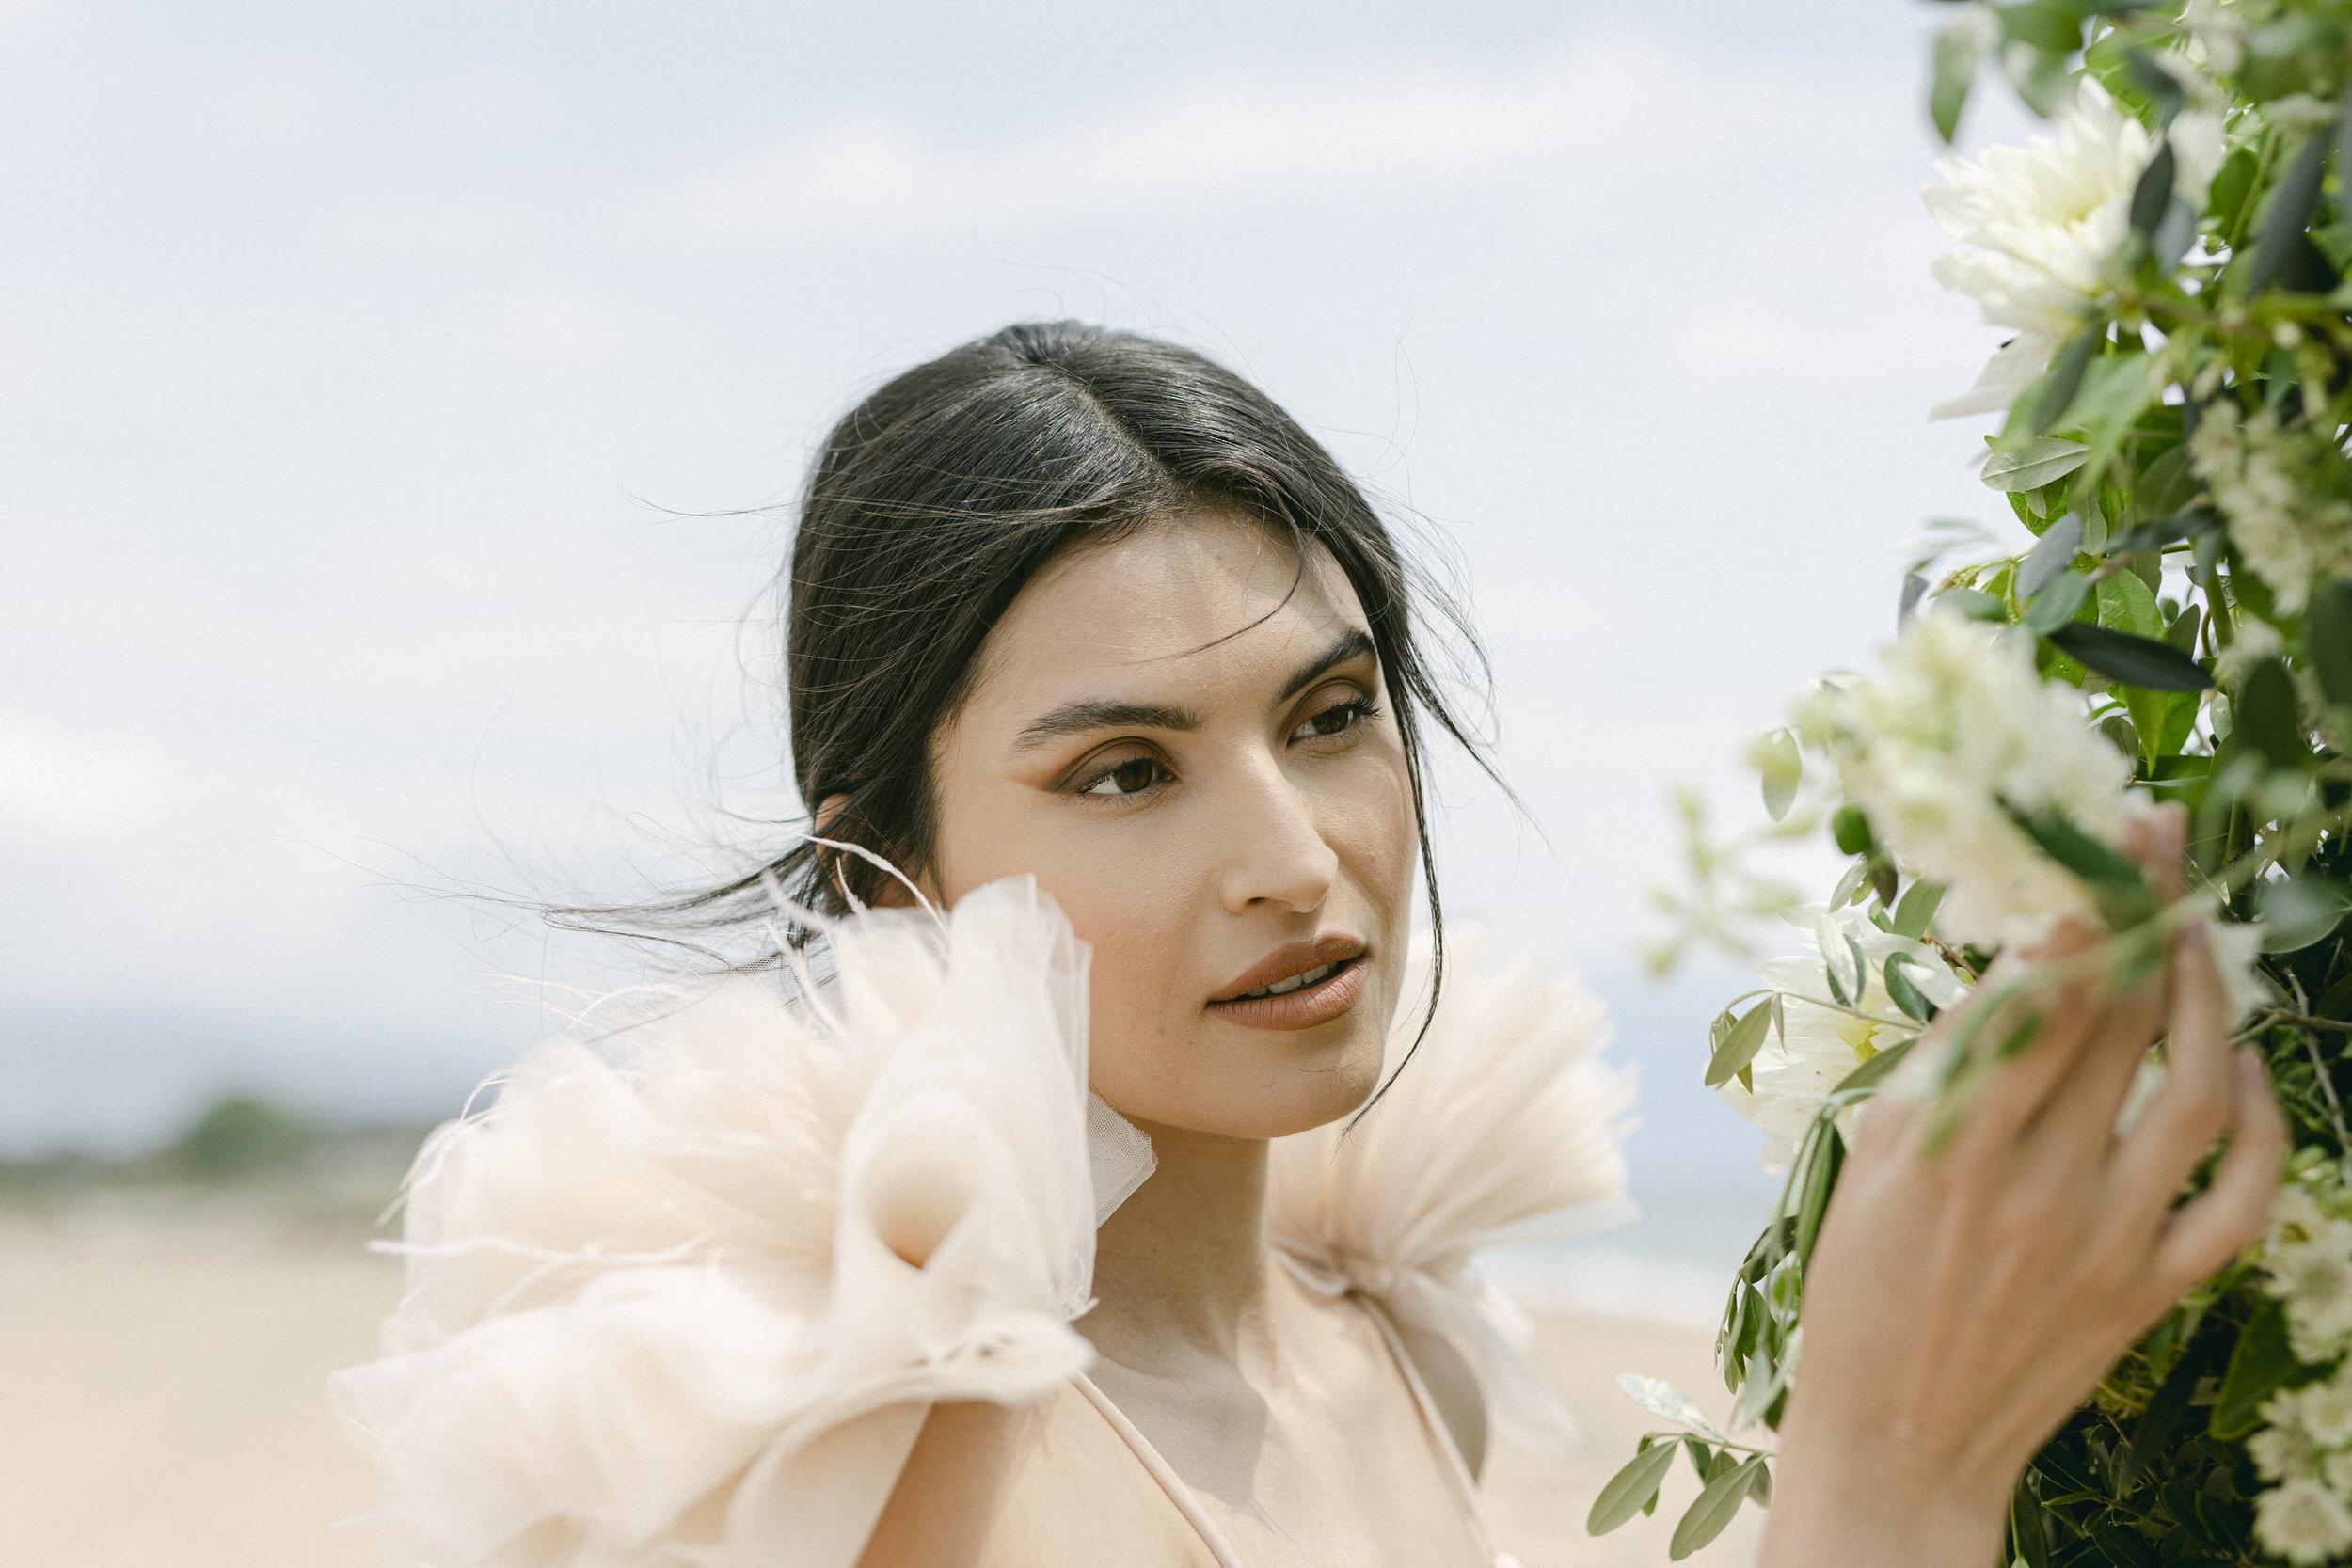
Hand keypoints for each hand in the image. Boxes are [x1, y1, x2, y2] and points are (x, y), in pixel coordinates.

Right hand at [1757, 803, 2289, 1567]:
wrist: (1900, 1440)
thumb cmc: (1862, 1291)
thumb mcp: (1870, 1161)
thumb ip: (1944, 1067)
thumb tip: (2015, 966)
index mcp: (1947, 1145)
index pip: (2037, 995)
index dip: (2082, 905)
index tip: (2105, 837)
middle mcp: (2035, 1184)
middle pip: (2121, 1020)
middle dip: (2148, 914)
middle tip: (2161, 844)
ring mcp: (2106, 1239)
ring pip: (2196, 1090)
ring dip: (2212, 999)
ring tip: (2202, 941)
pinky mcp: (2151, 1290)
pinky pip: (2241, 1199)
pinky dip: (2263, 1127)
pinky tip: (2246, 1073)